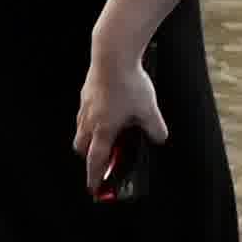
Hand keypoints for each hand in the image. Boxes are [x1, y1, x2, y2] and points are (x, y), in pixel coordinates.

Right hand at [71, 46, 169, 176]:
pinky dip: (92, 116)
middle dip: (89, 156)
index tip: (93, 188)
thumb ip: (155, 129)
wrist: (113, 53)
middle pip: (82, 147)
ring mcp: (85, 104)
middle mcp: (90, 119)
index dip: (95, 177)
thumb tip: (159, 137)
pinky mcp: (86, 91)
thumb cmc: (128, 81)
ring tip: (107, 133)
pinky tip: (108, 108)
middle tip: (102, 159)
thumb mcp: (149, 110)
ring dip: (90, 136)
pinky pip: (85, 110)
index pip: (96, 162)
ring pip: (82, 128)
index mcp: (103, 130)